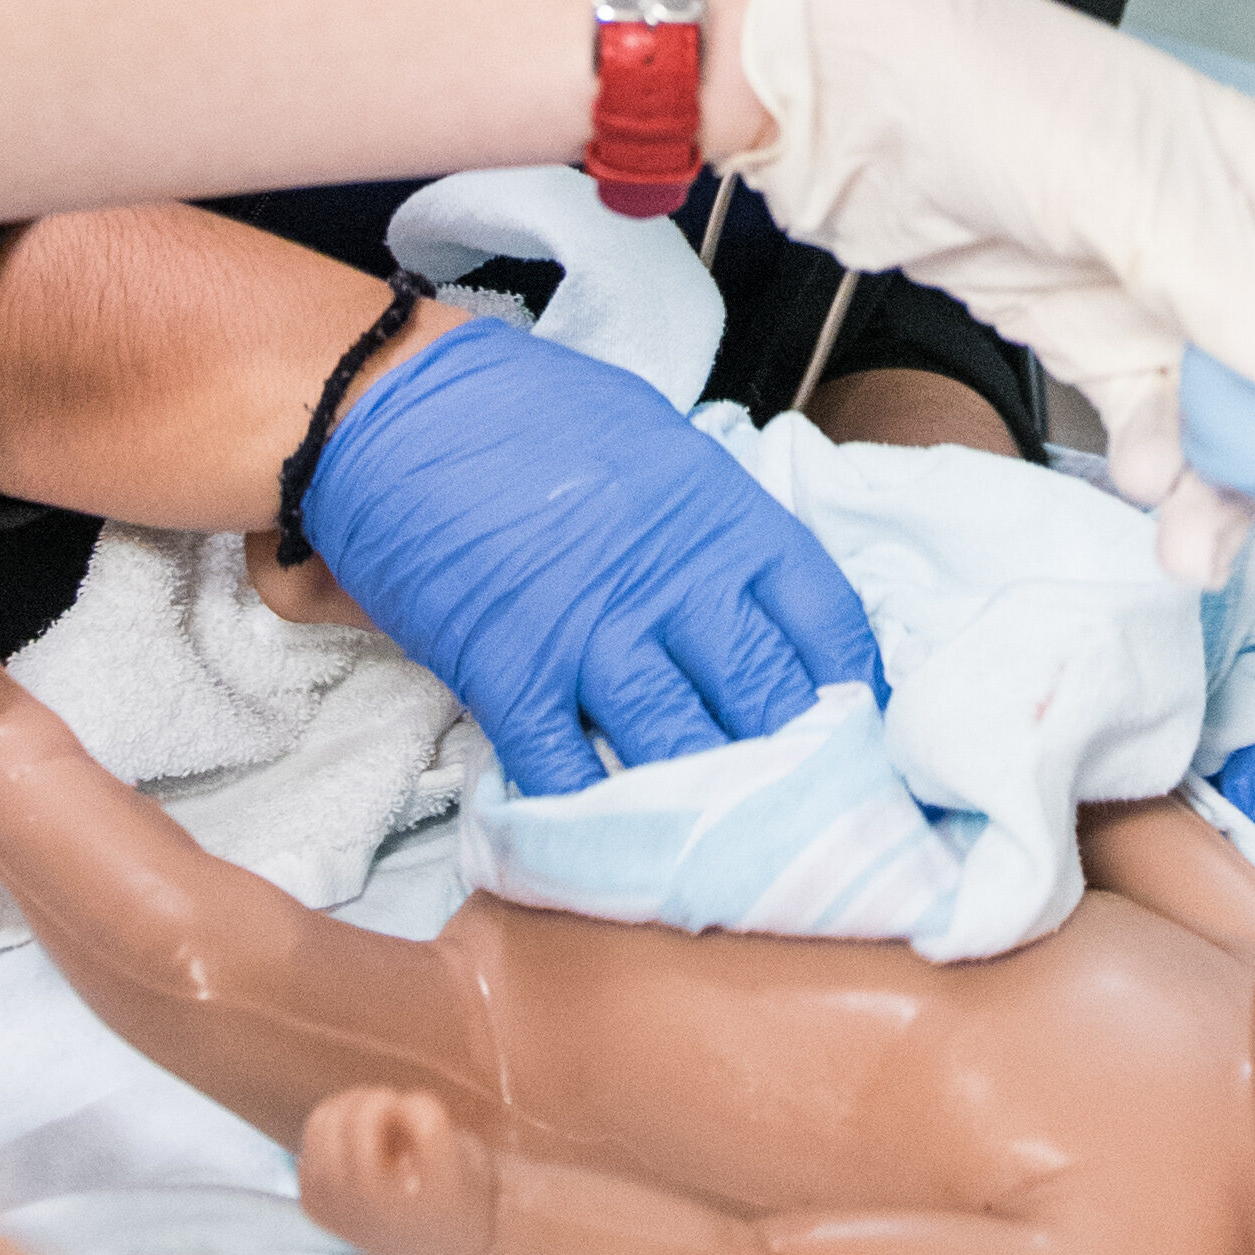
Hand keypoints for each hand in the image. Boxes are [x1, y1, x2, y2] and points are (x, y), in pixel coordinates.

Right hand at [301, 312, 879, 792]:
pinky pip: (566, 772)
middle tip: (808, 819)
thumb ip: (712, 528)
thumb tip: (754, 602)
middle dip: (796, 769)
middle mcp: (670, 581)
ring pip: (682, 752)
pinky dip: (588, 818)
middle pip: (767, 703)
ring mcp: (590, 632)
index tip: (857, 735)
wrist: (397, 403)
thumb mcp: (657, 445)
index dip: (852, 693)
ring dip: (707, 809)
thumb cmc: (527, 413)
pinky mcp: (509, 673)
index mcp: (720, 515)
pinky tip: (609, 841)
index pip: (825, 623)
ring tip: (729, 851)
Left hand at [726, 0, 1254, 582]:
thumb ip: (1243, 295)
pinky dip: (1159, 472)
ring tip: (1211, 549)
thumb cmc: (985, 81)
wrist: (837, 90)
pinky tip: (1145, 491)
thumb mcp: (1135, 188)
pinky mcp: (1080, 333)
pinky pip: (1151, 426)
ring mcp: (1155, 294)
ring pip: (1235, 427)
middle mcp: (1230, 243)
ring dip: (1239, 500)